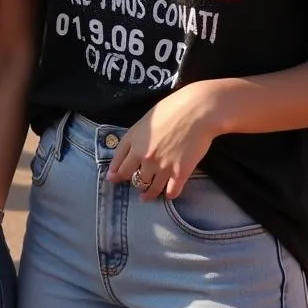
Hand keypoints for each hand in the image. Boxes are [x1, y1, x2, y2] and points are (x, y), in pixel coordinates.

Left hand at [107, 82, 218, 199]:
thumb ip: (137, 136)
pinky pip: (171, 192)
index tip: (112, 179)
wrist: (195, 112)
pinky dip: (168, 195)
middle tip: (134, 186)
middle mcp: (144, 156)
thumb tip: (133, 148)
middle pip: (132, 177)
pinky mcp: (180, 173)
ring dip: (148, 193)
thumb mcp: (145, 121)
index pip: (119, 162)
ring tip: (146, 197)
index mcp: (133, 141)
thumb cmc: (170, 109)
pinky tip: (167, 194)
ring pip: (150, 187)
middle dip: (132, 183)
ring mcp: (161, 166)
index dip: (115, 173)